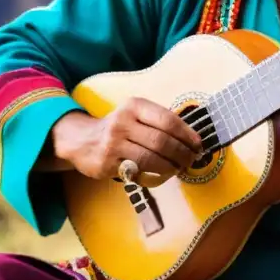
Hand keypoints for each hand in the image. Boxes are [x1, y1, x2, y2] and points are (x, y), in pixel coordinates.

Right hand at [50, 99, 202, 182]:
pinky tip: (164, 174)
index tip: (198, 144)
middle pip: (161, 141)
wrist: (82, 139)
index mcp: (134, 106)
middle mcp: (123, 122)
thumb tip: (191, 138)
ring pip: (151, 158)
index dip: (187, 134)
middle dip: (182, 152)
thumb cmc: (119, 127)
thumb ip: (158, 121)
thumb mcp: (135, 114)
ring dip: (171, 166)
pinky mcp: (108, 163)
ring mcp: (114, 143)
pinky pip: (138, 171)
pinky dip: (155, 174)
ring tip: (180, 167)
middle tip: (192, 159)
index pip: (167, 120)